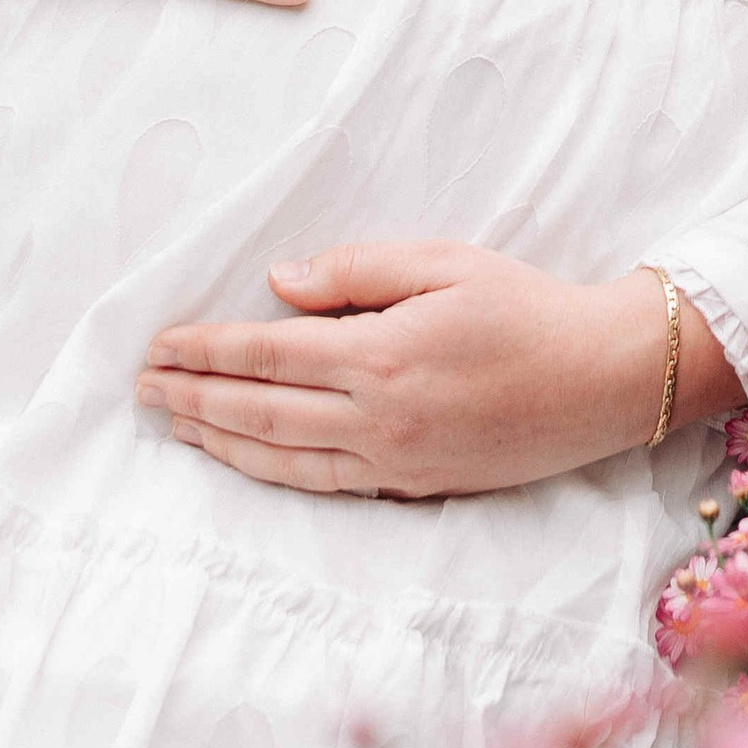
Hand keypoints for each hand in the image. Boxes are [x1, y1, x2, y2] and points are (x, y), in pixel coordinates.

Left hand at [135, 244, 741, 497]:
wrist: (605, 379)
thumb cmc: (529, 308)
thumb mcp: (447, 262)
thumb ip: (359, 272)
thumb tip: (280, 286)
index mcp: (383, 356)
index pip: (267, 354)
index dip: (206, 350)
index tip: (160, 344)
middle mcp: (379, 419)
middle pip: (259, 412)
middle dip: (192, 399)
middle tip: (141, 389)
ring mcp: (395, 462)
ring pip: (281, 458)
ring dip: (218, 442)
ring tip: (173, 425)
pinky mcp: (415, 485)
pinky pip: (323, 483)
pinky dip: (270, 471)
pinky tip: (244, 458)